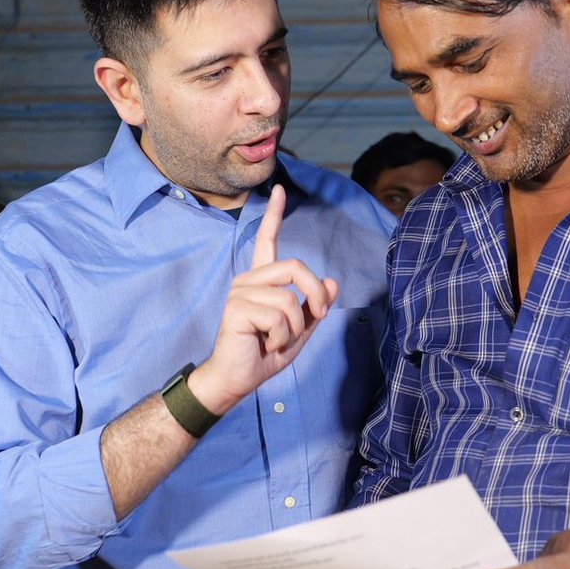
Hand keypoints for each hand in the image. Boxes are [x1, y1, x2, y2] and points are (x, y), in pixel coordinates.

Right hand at [189, 185, 339, 413]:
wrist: (237, 379)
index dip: (274, 215)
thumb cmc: (263, 355)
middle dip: (315, 294)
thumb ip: (314, 308)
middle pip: (295, 267)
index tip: (279, 189)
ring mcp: (240, 292)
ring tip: (276, 341)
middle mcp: (249, 280)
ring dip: (293, 329)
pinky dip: (280, 338)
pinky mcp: (236, 308)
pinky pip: (278, 317)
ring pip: (288, 299)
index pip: (267, 241)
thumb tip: (333, 282)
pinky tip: (265, 344)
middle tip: (317, 316)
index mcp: (262, 282)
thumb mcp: (298, 331)